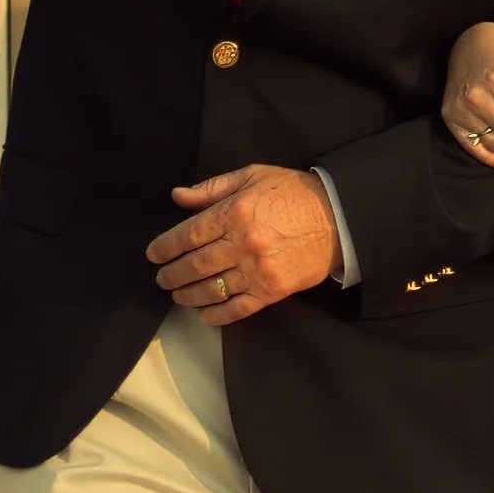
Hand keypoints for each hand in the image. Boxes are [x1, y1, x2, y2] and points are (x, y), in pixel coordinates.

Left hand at [150, 166, 337, 323]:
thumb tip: (178, 196)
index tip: (154, 254)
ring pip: (212, 288)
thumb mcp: (253, 176)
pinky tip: (205, 315)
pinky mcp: (273, 290)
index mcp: (235, 212)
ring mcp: (258, 270)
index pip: (188, 234)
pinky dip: (218, 315)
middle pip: (196, 264)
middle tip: (161, 278)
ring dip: (189, 295)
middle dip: (173, 274)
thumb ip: (212, 188)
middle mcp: (243, 243)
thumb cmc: (295, 194)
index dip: (166, 246)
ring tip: (177, 295)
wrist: (339, 218)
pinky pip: (238, 308)